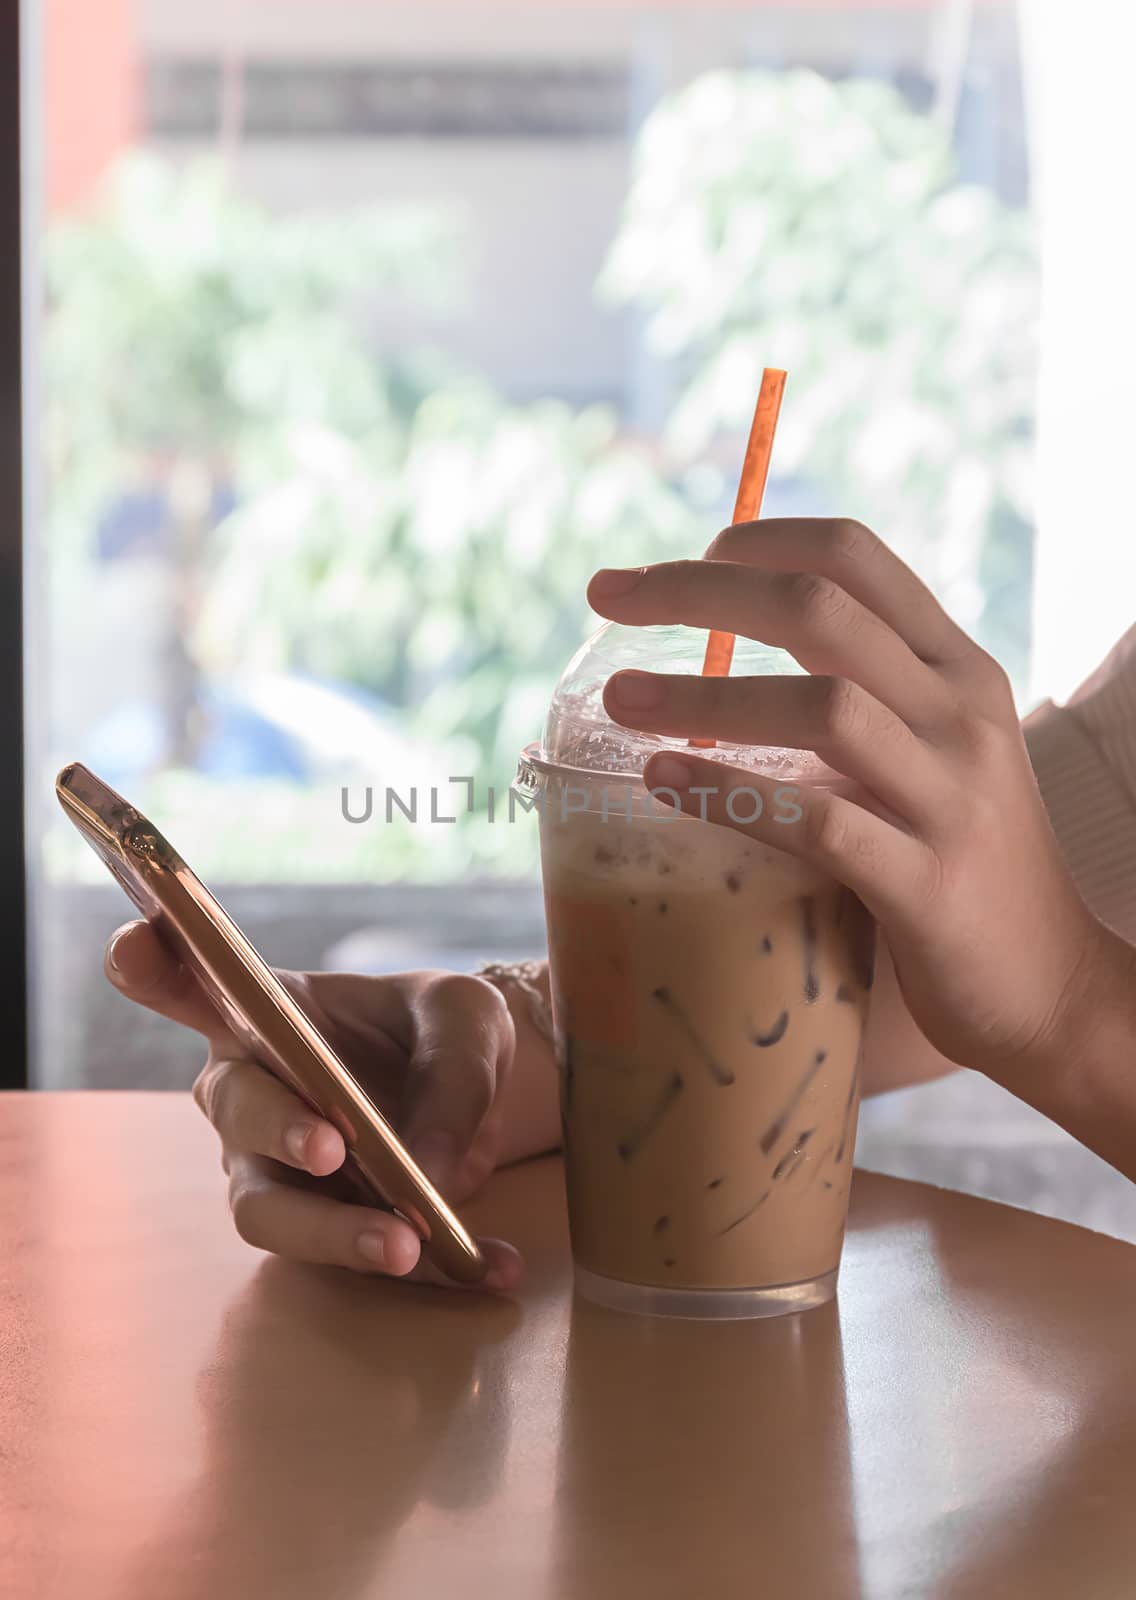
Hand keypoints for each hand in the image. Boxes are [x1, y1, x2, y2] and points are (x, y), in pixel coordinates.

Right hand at [104, 920, 523, 1289]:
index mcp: (265, 1011)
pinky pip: (357, 1260)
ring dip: (334, 1232)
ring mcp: (273, 1170)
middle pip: (236, 1112)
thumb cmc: (442, 1031)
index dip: (150, 966)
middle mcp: (249, 1092)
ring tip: (405, 1245)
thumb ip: (452, 1072)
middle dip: (278, 1129)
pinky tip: (492, 1268)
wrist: (479, 1098)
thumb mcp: (466, 1018)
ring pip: (269, 1212)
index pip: (190, 982)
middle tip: (332, 1145)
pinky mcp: (320, 1228)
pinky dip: (431, 1270)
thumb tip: (428, 1164)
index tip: (132, 945)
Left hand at [588, 517, 1115, 1079]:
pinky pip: (818, 823)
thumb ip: (860, 700)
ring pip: (821, 708)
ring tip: (619, 699)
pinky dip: (731, 795)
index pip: (855, 557)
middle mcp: (960, 714)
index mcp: (958, 669)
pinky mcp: (927, 884)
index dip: (757, 540)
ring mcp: (950, 797)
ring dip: (704, 695)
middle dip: (699, 591)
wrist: (1050, 985)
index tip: (678, 561)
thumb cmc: (963, 863)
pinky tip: (662, 782)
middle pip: (820, 611)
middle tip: (608, 598)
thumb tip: (726, 665)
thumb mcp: (932, 754)